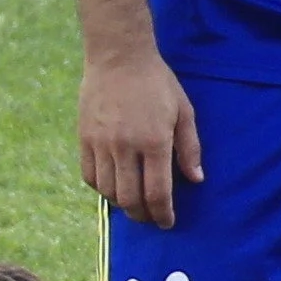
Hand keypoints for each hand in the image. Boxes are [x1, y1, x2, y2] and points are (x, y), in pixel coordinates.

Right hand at [79, 50, 201, 230]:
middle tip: (151, 218)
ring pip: (108, 191)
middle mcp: (125, 146)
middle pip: (130, 198)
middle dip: (142, 215)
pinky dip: (101, 188)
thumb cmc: (157, 83)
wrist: (118, 57)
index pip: (157, 192)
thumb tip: (195, 180)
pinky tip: (112, 187)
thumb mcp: (184, 111)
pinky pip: (89, 175)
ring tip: (133, 204)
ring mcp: (101, 143)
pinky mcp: (84, 137)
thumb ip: (190, 148)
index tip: (168, 222)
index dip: (163, 214)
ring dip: (122, 204)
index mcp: (154, 142)